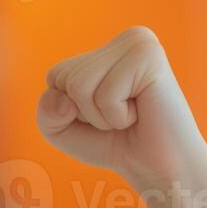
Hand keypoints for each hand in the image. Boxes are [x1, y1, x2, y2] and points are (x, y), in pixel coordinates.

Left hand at [37, 25, 206, 207]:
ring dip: (101, 115)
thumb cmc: (115, 144)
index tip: (106, 114)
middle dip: (85, 111)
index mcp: (109, 47)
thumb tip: (63, 100)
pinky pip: (104, 94)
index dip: (71, 108)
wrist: (160, 170)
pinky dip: (117, 116)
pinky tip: (141, 113)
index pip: (56, 75)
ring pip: (79, 85)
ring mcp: (141, 43)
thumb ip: (46, 110)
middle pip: (65, 78)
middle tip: (122, 117)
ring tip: (131, 115)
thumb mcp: (63, 129)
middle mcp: (128, 37)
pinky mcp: (150, 58)